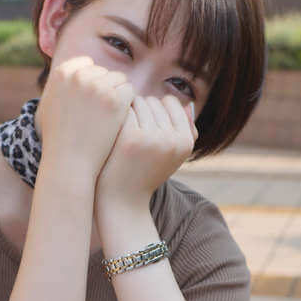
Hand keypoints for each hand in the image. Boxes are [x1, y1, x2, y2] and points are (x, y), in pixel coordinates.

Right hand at [36, 56, 134, 186]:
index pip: (86, 64)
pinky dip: (128, 104)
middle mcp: (79, 76)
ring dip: (119, 95)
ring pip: (120, 80)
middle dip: (106, 89)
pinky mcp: (115, 100)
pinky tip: (120, 120)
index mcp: (61, 74)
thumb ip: (61, 86)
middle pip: (104, 71)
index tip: (94, 100)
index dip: (93, 81)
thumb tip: (75, 71)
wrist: (69, 162)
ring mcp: (98, 87)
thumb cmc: (59, 139)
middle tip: (103, 113)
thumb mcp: (50, 106)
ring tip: (112, 117)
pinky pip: (130, 91)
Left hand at [94, 95, 198, 210]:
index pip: (172, 103)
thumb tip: (187, 103)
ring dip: (129, 112)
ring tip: (123, 133)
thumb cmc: (144, 173)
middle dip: (142, 111)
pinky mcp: (132, 137)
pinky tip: (113, 132)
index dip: (156, 110)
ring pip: (140, 102)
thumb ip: (182, 130)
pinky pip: (126, 110)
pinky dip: (118, 116)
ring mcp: (153, 137)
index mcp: (186, 142)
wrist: (122, 199)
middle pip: (154, 101)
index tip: (146, 125)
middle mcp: (173, 139)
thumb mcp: (171, 156)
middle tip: (132, 133)